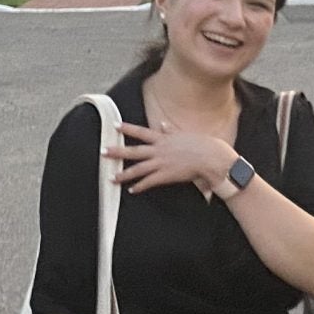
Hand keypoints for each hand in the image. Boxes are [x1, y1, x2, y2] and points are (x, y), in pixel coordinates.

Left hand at [108, 121, 235, 197]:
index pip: (141, 132)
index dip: (127, 128)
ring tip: (111, 177)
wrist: (211, 158)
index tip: (114, 125)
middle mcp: (160, 150)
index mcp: (164, 138)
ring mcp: (162, 163)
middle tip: (103, 151)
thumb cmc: (202, 145)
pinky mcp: (166, 175)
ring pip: (138, 168)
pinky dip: (139, 186)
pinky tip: (131, 190)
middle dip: (117, 151)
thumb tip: (162, 123)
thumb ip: (170, 130)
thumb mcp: (184, 134)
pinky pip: (149, 182)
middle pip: (134, 150)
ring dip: (124, 173)